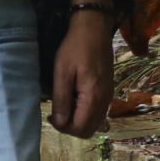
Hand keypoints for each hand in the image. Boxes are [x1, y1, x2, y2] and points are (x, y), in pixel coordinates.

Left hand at [50, 11, 117, 138]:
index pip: (81, 129)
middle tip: (56, 113)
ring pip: (94, 123)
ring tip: (63, 104)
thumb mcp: (62, 72)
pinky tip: (73, 98)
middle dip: (70, 127)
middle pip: (89, 130)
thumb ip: (62, 99)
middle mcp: (105, 101)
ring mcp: (108, 97)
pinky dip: (84, 112)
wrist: (94, 30)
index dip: (63, 128)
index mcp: (94, 98)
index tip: (51, 115)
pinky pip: (97, 112)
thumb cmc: (75, 48)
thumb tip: (60, 123)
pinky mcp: (107, 91)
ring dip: (77, 120)